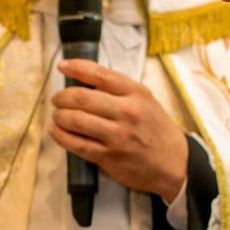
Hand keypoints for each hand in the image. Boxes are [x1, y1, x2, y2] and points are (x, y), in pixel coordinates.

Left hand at [51, 59, 188, 202]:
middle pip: (81, 98)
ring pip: (76, 120)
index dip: (76, 68)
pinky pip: (76, 144)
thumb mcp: (145, 101)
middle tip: (56, 99)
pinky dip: (61, 136)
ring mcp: (117, 135)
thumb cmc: (155, 130)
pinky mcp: (108, 156)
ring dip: (59, 116)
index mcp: (136, 93)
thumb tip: (84, 81)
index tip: (62, 67)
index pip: (99, 74)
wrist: (174, 162)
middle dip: (62, 97)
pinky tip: (56, 131)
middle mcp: (126, 112)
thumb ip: (119, 91)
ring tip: (57, 116)